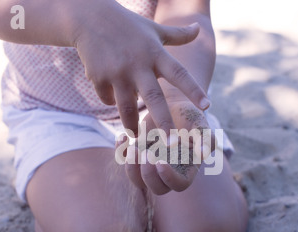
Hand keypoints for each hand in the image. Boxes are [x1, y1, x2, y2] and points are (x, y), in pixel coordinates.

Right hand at [73, 0, 209, 136]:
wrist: (90, 18)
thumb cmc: (128, 25)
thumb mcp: (154, 29)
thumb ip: (178, 34)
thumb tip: (198, 27)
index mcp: (156, 54)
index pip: (179, 74)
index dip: (194, 90)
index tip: (207, 106)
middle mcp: (138, 65)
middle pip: (154, 99)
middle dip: (164, 124)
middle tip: (171, 146)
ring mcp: (117, 72)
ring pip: (126, 108)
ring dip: (131, 125)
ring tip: (135, 137)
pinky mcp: (99, 77)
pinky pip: (107, 99)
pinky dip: (111, 102)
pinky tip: (112, 99)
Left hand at [117, 100, 214, 194]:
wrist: (170, 104)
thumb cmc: (189, 114)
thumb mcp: (199, 122)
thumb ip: (205, 137)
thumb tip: (204, 153)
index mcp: (187, 167)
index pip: (179, 184)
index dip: (169, 178)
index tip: (159, 161)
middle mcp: (169, 171)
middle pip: (158, 189)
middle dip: (148, 175)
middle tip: (145, 154)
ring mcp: (151, 166)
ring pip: (138, 181)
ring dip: (132, 169)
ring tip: (132, 147)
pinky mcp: (137, 157)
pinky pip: (125, 164)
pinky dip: (120, 153)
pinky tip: (123, 137)